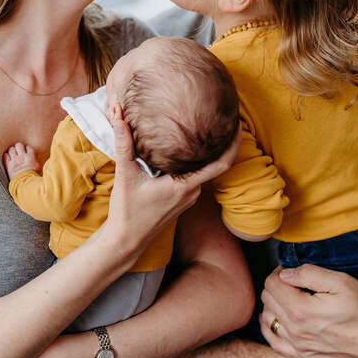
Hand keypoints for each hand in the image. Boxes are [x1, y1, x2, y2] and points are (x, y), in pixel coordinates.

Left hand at [4, 142, 39, 179]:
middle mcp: (22, 157)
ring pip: (11, 149)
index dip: (27, 148)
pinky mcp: (9, 165)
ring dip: (12, 151)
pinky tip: (8, 158)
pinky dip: (6, 156)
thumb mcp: (39, 169)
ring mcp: (14, 160)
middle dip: (18, 147)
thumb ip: (36, 162)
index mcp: (31, 157)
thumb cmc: (33, 178)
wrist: (25, 185)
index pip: (28, 147)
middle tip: (18, 151)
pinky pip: (5, 156)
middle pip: (19, 145)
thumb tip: (37, 160)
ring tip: (13, 154)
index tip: (26, 151)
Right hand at [103, 103, 238, 257]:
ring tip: (205, 129)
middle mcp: (192, 192)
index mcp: (184, 186)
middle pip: (215, 164)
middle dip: (220, 142)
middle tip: (222, 118)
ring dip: (205, 153)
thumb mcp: (125, 175)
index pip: (221, 164)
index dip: (233, 144)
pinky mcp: (182, 200)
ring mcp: (188, 197)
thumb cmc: (127, 212)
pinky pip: (195, 177)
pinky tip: (185, 150)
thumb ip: (124, 144)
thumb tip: (119, 116)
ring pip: (204, 171)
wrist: (126, 240)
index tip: (238, 125)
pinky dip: (194, 163)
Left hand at [260, 264, 357, 357]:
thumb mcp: (341, 281)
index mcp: (301, 311)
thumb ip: (308, 273)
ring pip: (269, 319)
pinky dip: (272, 327)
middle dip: (276, 286)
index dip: (279, 272)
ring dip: (274, 304)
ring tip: (289, 297)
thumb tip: (285, 273)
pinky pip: (275, 342)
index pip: (272, 284)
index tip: (289, 269)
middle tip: (291, 281)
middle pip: (268, 299)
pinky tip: (280, 318)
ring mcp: (300, 347)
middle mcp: (296, 331)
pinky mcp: (305, 357)